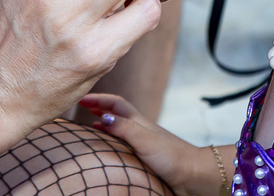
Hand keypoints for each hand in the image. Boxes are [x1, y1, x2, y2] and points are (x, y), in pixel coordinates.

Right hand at [78, 93, 213, 195]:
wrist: (193, 175)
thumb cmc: (171, 157)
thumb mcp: (144, 139)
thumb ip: (124, 127)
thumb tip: (102, 117)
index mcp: (138, 121)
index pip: (115, 103)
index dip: (98, 99)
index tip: (80, 98)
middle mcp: (140, 128)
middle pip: (117, 112)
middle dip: (99, 106)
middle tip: (82, 106)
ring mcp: (144, 141)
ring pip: (120, 126)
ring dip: (105, 122)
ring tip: (89, 124)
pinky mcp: (147, 155)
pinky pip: (124, 141)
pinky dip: (112, 139)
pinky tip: (109, 148)